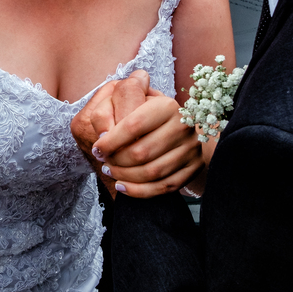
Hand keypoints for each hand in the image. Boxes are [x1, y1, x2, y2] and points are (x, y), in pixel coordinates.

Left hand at [72, 70, 203, 197]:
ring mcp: (191, 148)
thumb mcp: (122, 101)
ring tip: (110, 171)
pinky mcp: (194, 166)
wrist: (172, 122)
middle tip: (104, 161)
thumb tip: (103, 135)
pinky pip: (164, 186)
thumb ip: (106, 112)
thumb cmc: (141, 110)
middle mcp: (183, 126)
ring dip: (125, 176)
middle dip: (117, 161)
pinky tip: (122, 185)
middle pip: (142, 152)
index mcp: (165, 105)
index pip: (133, 126)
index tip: (97, 149)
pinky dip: (139, 190)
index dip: (110, 142)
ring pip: (152, 172)